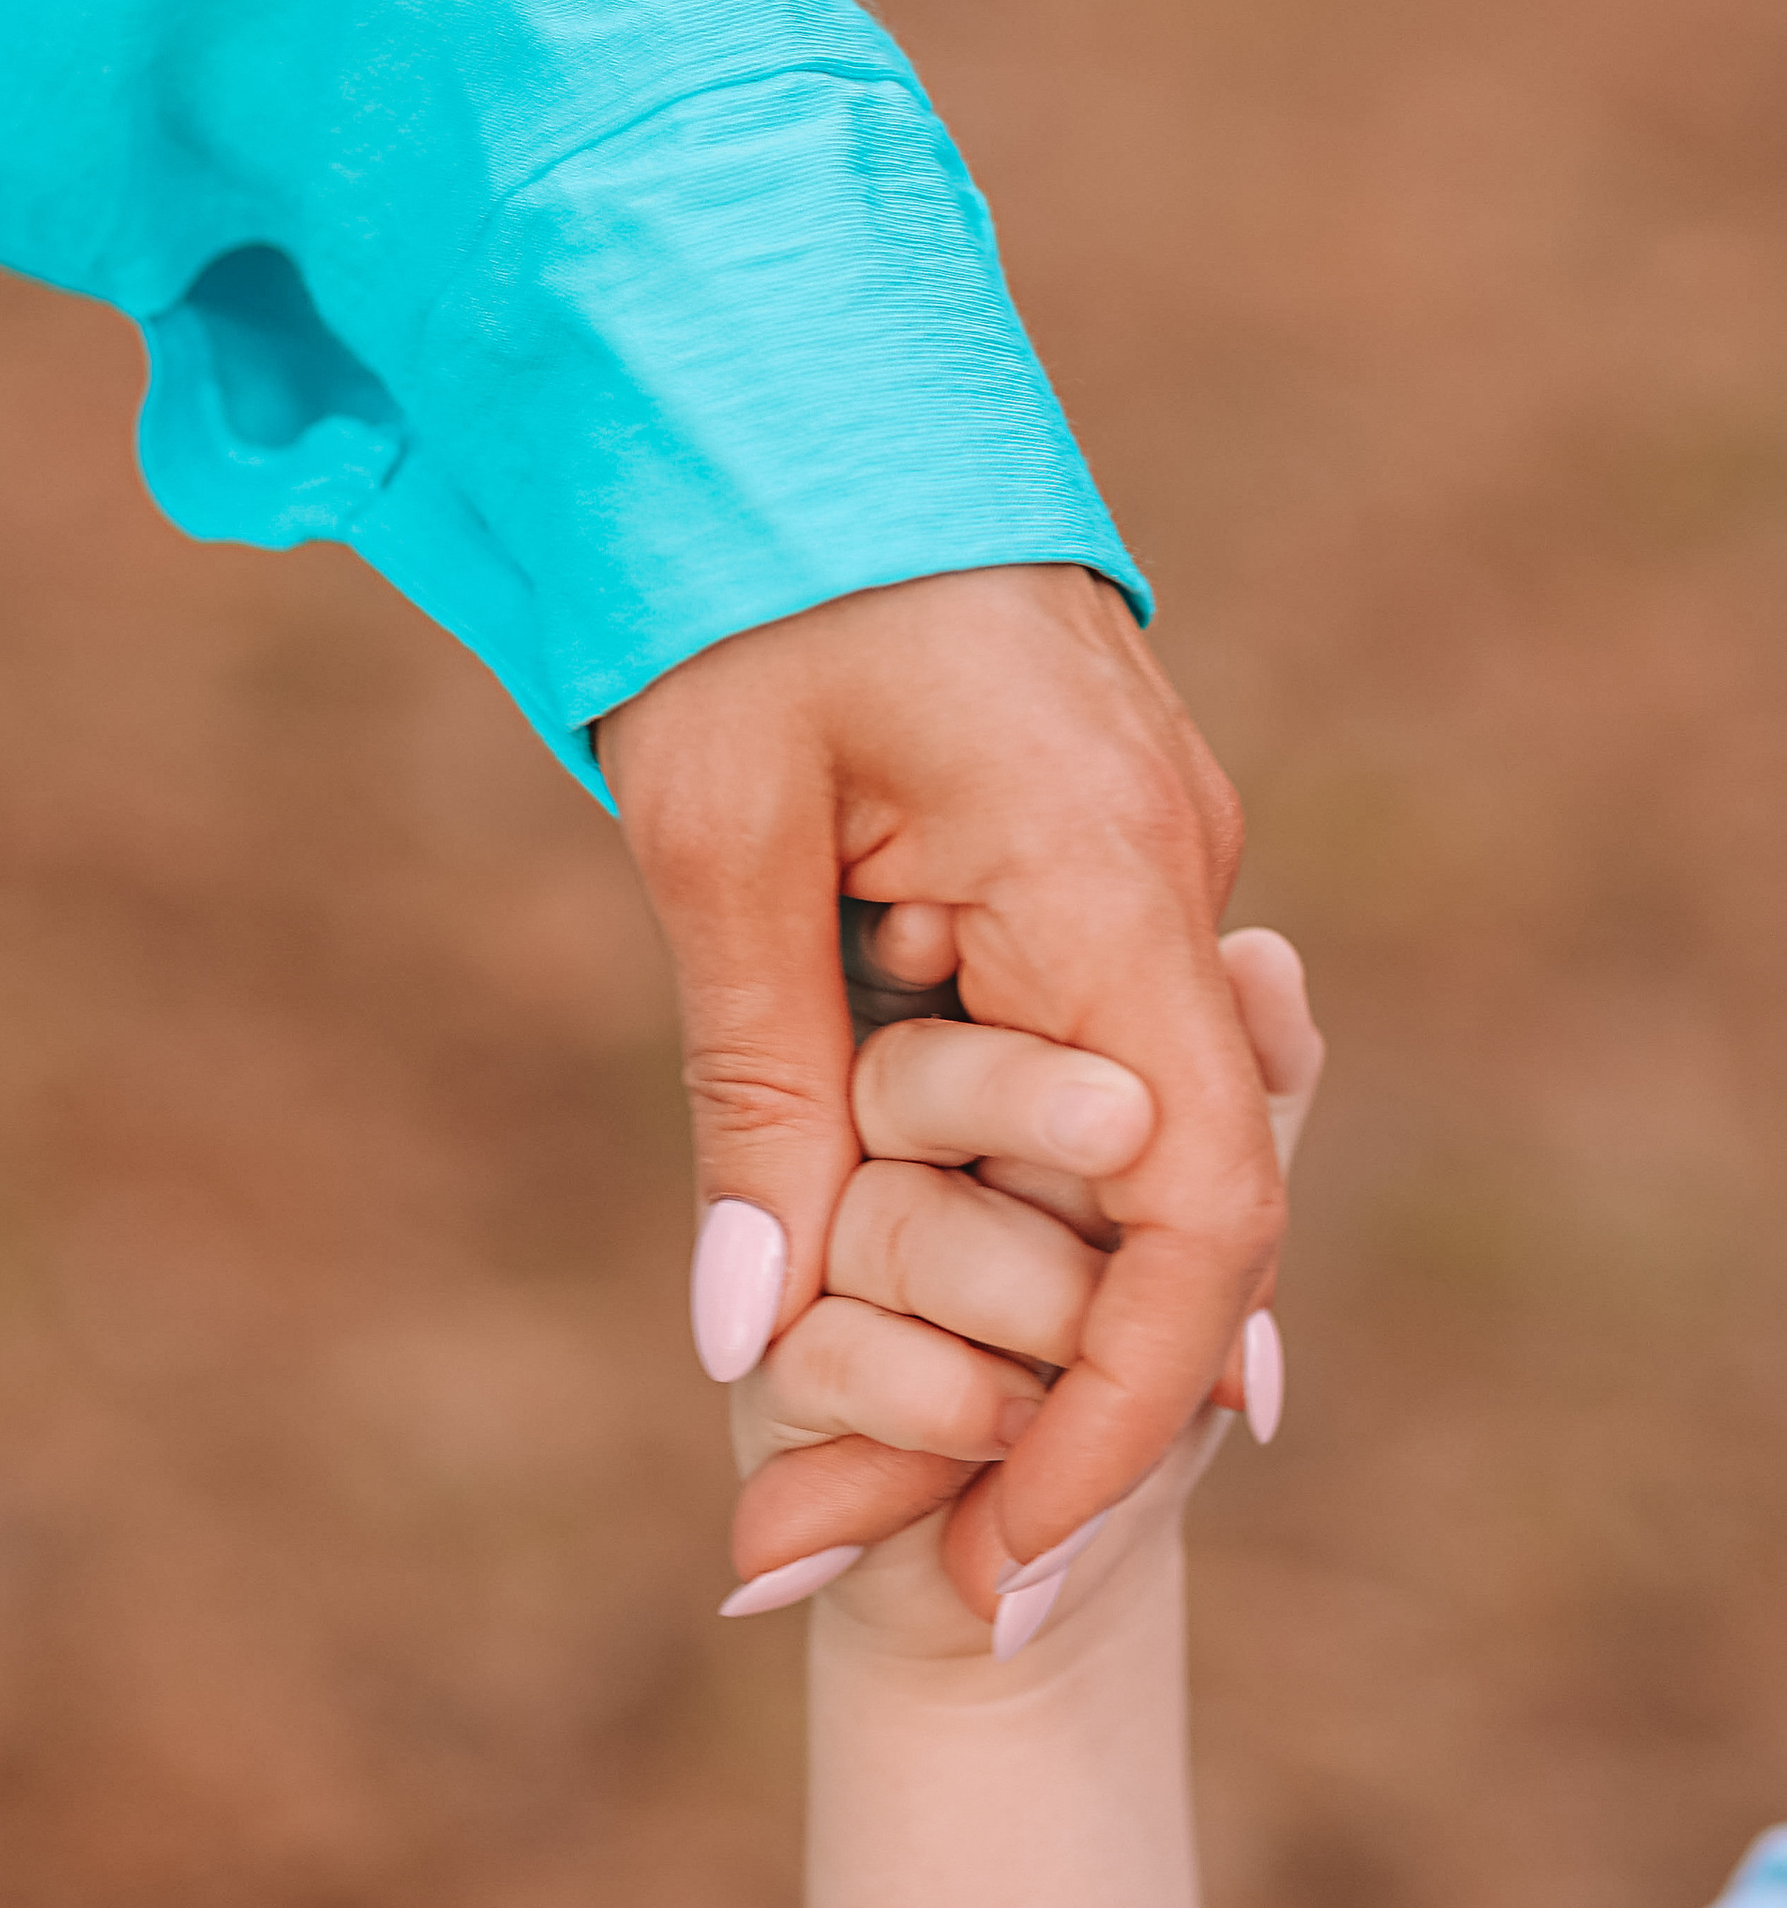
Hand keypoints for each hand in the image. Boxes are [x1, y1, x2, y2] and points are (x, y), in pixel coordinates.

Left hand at [598, 568, 1281, 1605]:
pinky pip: (1062, 1070)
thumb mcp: (713, 832)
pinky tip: (882, 1316)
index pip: (1194, 1206)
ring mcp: (1133, 868)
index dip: (1125, 1413)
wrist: (771, 349)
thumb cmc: (735, 563)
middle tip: (835, 1551)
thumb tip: (745, 1330)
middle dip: (1025, 1412)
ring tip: (806, 1480)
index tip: (1000, 1558)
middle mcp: (1160, 884)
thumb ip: (758, 1083)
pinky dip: (974, 1201)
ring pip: (1103, 1157)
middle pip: (1158, 1217)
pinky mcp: (1074, 859)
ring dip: (979, 1317)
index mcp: (1101, 873)